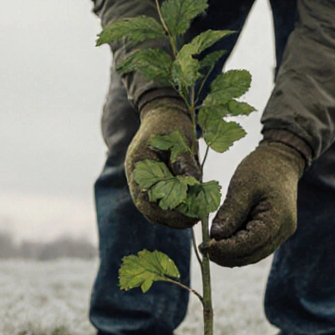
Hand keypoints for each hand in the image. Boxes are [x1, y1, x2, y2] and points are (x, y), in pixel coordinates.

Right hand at [125, 98, 200, 228]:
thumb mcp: (180, 140)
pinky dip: (175, 209)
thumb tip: (193, 182)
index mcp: (138, 166)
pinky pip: (160, 204)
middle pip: (150, 211)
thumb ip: (185, 162)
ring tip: (196, 214)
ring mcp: (142, 183)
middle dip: (174, 219)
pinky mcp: (152, 185)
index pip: (149, 201)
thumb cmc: (172, 125)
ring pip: (154, 211)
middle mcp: (137, 178)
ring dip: (174, 217)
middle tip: (197, 219)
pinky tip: (191, 207)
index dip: (171, 213)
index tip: (193, 216)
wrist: (164, 115)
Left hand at [201, 140, 305, 266]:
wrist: (281, 160)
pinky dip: (238, 246)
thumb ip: (230, 212)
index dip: (227, 249)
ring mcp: (280, 234)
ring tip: (211, 244)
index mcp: (277, 219)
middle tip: (204, 249)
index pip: (250, 244)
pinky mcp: (274, 232)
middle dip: (227, 256)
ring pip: (253, 254)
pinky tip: (223, 240)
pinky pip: (255, 246)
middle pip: (252, 255)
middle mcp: (282, 231)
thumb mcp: (242, 186)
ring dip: (231, 254)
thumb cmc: (262, 169)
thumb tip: (216, 236)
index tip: (206, 247)